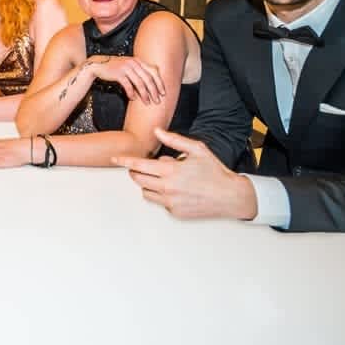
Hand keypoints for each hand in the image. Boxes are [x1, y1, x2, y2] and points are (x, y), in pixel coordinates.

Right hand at [86, 55, 164, 103]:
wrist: (99, 65)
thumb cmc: (116, 68)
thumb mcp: (129, 66)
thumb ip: (140, 71)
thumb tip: (151, 83)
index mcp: (138, 61)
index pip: (153, 71)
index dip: (160, 83)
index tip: (163, 93)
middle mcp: (134, 63)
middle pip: (148, 78)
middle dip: (154, 91)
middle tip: (157, 101)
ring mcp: (126, 67)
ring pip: (139, 83)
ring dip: (144, 94)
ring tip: (147, 102)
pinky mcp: (118, 73)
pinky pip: (128, 85)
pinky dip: (131, 93)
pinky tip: (133, 98)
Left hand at [112, 127, 257, 219]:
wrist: (230, 196)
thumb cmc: (214, 171)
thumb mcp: (197, 149)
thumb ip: (174, 140)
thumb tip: (157, 131)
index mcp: (171, 171)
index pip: (139, 166)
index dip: (124, 161)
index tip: (114, 159)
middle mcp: (168, 188)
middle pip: (138, 179)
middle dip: (136, 171)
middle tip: (145, 166)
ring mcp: (170, 202)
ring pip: (146, 192)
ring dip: (148, 184)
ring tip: (164, 178)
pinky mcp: (175, 213)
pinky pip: (159, 202)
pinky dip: (161, 195)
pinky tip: (176, 189)